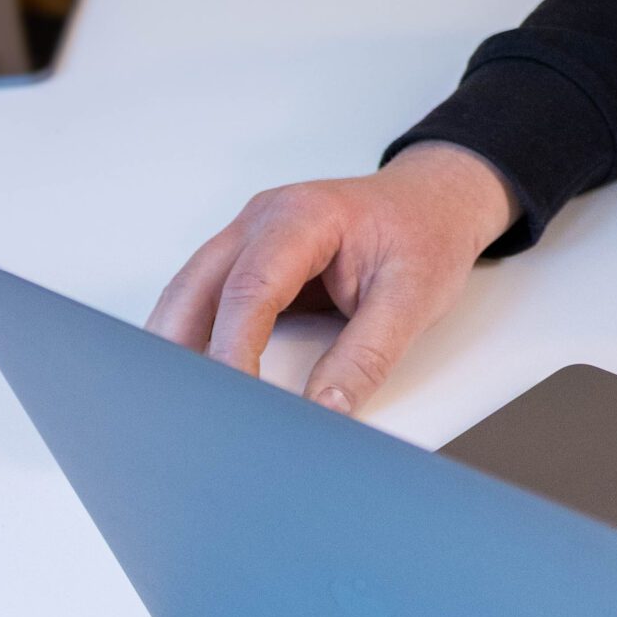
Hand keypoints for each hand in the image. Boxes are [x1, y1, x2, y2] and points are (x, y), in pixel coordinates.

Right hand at [145, 142, 517, 412]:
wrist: (438, 201)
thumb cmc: (427, 236)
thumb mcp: (415, 297)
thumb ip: (368, 355)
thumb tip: (324, 409)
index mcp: (304, 217)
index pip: (250, 289)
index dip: (234, 350)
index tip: (235, 401)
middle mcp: (263, 219)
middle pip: (195, 289)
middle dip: (180, 352)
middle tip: (185, 414)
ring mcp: (249, 236)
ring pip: (187, 294)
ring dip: (178, 347)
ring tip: (183, 407)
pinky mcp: (249, 259)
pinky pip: (205, 299)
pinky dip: (195, 338)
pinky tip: (199, 380)